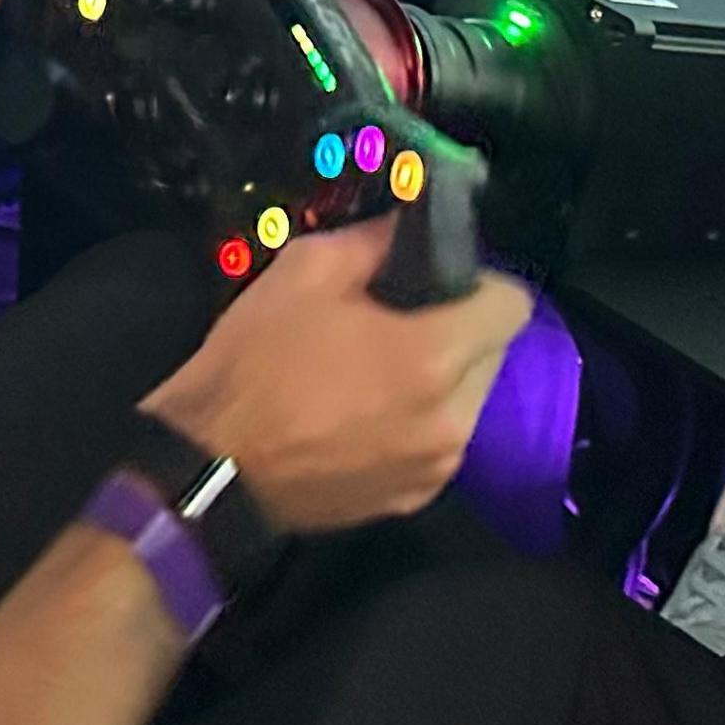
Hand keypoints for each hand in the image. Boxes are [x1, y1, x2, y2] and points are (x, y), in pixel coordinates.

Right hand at [138, 219, 534, 535]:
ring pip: (470, 402)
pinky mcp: (414, 499)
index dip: (480, 282)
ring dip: (442, 381)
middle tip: (400, 321)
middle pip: (494, 354)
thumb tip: (412, 226)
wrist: (211, 468)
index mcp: (434, 353)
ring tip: (378, 373)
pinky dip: (418, 425)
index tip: (438, 281)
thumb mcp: (304, 271)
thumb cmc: (255, 363)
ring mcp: (436, 465)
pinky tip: (365, 417)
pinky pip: (441, 445)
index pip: (513, 305)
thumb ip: (375, 240)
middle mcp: (453, 416)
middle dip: (460, 331)